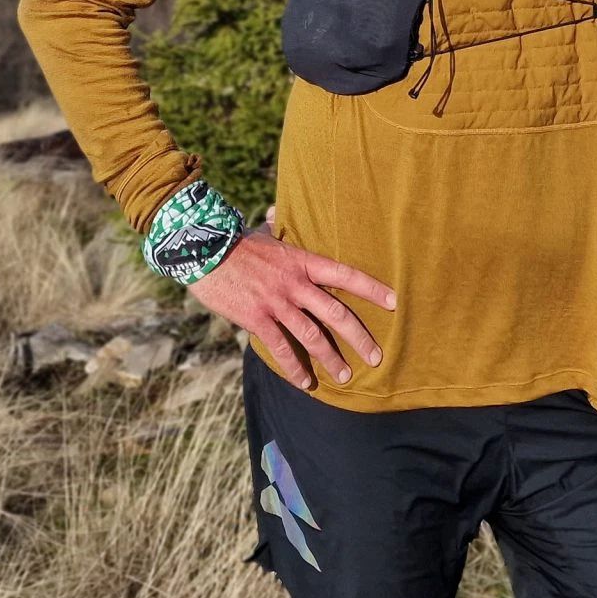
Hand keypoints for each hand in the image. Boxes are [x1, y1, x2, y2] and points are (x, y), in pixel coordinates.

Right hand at [191, 227, 395, 388]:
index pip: (345, 274)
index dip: (371, 289)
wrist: (202, 251)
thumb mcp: (261, 234)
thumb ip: (274, 230)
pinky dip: (294, 368)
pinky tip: (305, 382)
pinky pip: (281, 348)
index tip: (394, 302)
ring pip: (312, 335)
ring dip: (331, 358)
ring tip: (345, 376)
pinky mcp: (257, 318)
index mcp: (302, 261)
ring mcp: (277, 302)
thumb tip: (275, 214)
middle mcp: (295, 283)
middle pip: (336, 313)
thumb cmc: (233, 242)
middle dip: (359, 337)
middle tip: (377, 357)